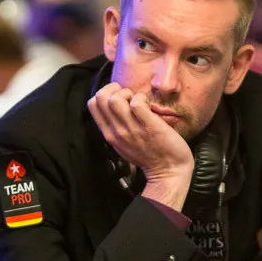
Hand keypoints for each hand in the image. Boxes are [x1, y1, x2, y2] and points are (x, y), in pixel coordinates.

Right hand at [88, 83, 192, 202]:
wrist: (168, 171)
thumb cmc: (149, 155)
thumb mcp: (123, 143)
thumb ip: (115, 127)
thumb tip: (114, 105)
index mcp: (110, 134)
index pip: (93, 104)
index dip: (105, 93)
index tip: (118, 97)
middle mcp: (117, 131)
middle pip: (101, 98)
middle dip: (115, 89)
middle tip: (128, 97)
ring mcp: (133, 129)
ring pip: (115, 99)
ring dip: (128, 93)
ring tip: (138, 100)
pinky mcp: (149, 126)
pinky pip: (137, 103)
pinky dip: (141, 98)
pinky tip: (148, 104)